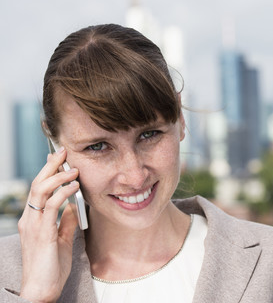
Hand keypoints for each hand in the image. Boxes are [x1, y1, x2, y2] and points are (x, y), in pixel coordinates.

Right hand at [17, 147, 79, 302]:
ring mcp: (33, 225)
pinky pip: (51, 207)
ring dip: (58, 177)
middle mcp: (29, 219)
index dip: (48, 172)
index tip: (61, 159)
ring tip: (74, 169)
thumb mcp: (61, 239)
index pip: (38, 189)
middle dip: (50, 166)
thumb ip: (65, 221)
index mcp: (33, 220)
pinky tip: (74, 187)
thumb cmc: (51, 267)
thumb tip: (73, 206)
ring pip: (40, 191)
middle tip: (64, 152)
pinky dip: (63, 193)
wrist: (42, 289)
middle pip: (37, 184)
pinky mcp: (42, 233)